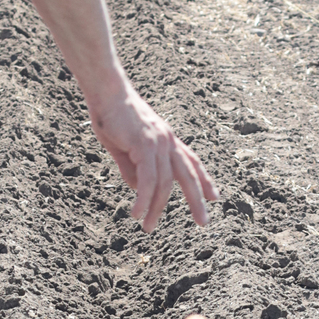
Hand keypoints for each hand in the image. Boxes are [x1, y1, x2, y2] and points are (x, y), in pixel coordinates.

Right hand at [90, 82, 217, 231]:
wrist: (104, 91)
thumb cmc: (110, 115)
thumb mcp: (122, 147)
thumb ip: (131, 168)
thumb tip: (138, 189)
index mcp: (166, 139)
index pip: (191, 162)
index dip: (203, 180)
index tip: (214, 197)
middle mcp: (168, 141)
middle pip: (188, 175)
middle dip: (197, 200)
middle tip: (203, 222)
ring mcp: (158, 142)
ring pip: (165, 183)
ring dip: (156, 208)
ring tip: (148, 227)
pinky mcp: (145, 145)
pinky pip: (148, 179)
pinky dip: (143, 198)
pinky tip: (138, 213)